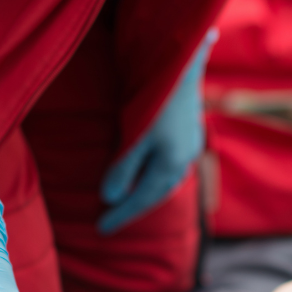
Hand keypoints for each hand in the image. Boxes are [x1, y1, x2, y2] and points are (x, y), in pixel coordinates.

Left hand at [99, 29, 217, 233]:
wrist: (184, 62)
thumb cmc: (156, 99)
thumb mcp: (135, 136)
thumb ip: (124, 168)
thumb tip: (111, 197)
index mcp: (171, 164)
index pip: (143, 199)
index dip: (122, 214)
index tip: (101, 229)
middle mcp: (184, 158)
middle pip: (158, 193)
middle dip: (135, 208)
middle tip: (111, 220)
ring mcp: (189, 144)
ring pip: (166, 179)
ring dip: (147, 193)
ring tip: (128, 201)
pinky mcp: (188, 130)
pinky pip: (171, 165)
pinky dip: (156, 176)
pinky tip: (148, 173)